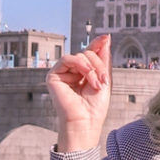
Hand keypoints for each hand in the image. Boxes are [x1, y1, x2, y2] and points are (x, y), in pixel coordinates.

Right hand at [47, 34, 112, 152]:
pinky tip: (87, 76)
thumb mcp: (104, 78)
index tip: (106, 37)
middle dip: (99, 65)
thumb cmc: (95, 107)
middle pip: (87, 54)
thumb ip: (103, 58)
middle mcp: (72, 72)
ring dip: (92, 67)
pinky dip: (80, 64)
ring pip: (79, 56)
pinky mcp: (53, 76)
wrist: (86, 122)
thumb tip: (105, 37)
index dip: (97, 45)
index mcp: (83, 74)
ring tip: (96, 82)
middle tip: (103, 81)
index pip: (90, 54)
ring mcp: (62, 74)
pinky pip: (67, 59)